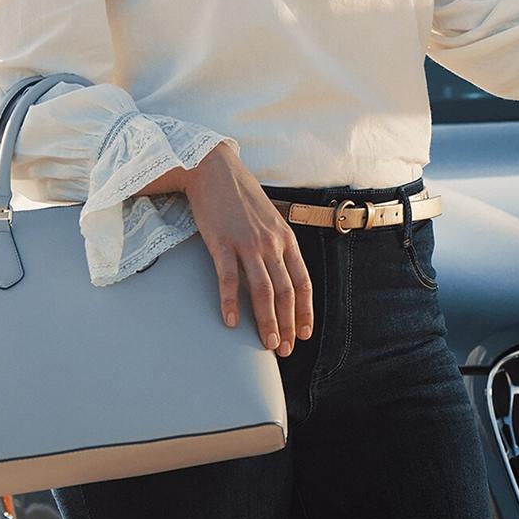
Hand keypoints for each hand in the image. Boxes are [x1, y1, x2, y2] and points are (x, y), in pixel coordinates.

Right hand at [182, 143, 313, 355]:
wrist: (213, 169)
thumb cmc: (240, 196)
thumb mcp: (269, 218)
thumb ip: (276, 244)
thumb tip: (281, 273)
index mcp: (285, 238)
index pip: (302, 281)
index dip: (304, 310)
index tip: (304, 333)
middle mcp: (271, 243)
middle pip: (286, 291)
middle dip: (288, 324)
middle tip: (285, 349)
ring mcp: (247, 243)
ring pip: (263, 290)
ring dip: (267, 320)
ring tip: (267, 344)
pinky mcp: (222, 242)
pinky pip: (229, 278)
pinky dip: (231, 302)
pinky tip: (230, 323)